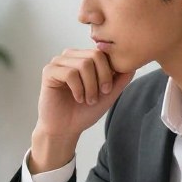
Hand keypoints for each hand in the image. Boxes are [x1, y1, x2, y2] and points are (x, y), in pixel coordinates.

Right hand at [30, 49, 133, 171]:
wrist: (65, 129)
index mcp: (84, 57)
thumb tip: (133, 63)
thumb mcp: (109, 94)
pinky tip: (77, 98)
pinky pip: (70, 73)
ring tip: (88, 100)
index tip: (108, 90)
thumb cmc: (84, 111)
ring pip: (84, 64)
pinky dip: (78, 89)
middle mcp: (71, 56)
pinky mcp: (49, 71)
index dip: (110, 71)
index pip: (104, 52)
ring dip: (90, 86)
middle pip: (95, 55)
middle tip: (100, 95)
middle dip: (102, 78)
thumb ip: (121, 78)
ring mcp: (58, 62)